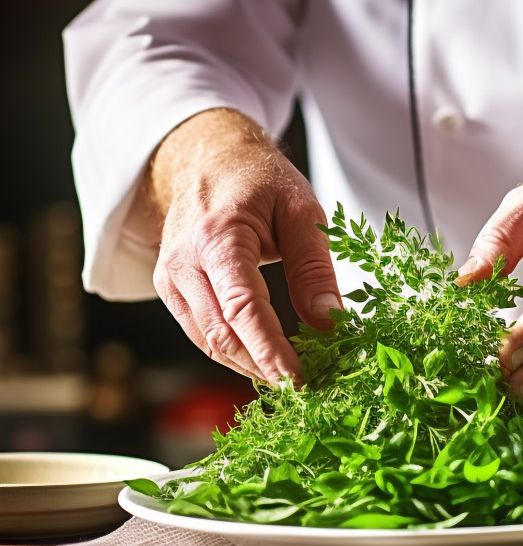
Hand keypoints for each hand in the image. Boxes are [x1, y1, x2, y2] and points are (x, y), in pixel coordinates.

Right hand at [137, 108, 340, 382]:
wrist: (206, 158)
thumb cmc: (255, 179)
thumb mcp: (301, 210)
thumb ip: (314, 267)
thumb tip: (328, 321)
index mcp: (217, 237)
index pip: (241, 309)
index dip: (270, 351)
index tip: (300, 380)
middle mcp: (183, 262)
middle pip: (221, 335)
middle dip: (263, 368)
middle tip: (307, 386)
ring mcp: (170, 279)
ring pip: (208, 343)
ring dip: (249, 367)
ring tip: (291, 378)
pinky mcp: (170, 291)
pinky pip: (201, 334)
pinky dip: (233, 353)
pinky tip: (264, 360)